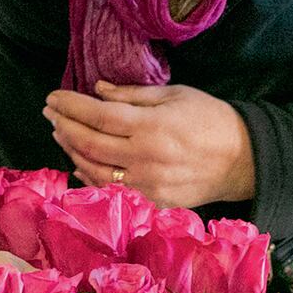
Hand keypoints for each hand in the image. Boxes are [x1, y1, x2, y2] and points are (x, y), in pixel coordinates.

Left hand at [43, 81, 255, 207]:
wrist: (242, 160)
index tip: (53, 98)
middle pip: (90, 143)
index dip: (71, 106)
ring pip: (94, 170)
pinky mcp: (151, 202)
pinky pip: (111, 189)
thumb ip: (133, 94)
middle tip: (50, 113)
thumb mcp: (175, 95)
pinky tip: (80, 162)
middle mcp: (145, 158)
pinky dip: (90, 175)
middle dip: (64, 126)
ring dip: (72, 150)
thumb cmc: (211, 119)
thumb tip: (97, 90)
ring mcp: (147, 184)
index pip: (98, 116)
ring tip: (61, 134)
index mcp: (152, 127)